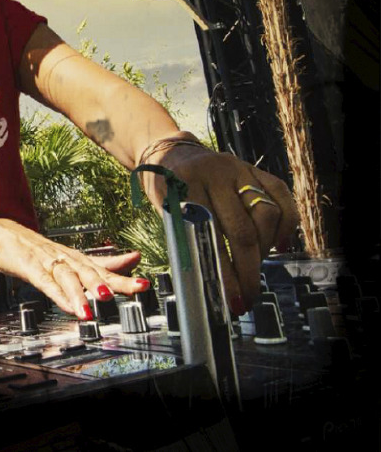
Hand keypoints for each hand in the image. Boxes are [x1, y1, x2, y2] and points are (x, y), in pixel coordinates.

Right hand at [0, 218, 148, 318]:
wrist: (5, 236)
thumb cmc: (41, 251)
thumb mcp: (75, 258)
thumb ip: (104, 264)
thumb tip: (135, 258)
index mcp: (79, 259)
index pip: (105, 269)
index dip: (125, 276)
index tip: (144, 284)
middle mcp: (68, 260)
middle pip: (91, 272)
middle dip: (111, 282)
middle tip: (129, 290)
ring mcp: (49, 264)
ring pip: (69, 278)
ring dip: (82, 292)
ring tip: (95, 307)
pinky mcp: (31, 269)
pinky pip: (46, 284)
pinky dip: (58, 295)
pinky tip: (68, 306)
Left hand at [142, 146, 298, 315]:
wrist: (169, 151)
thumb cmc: (166, 185)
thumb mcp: (165, 208)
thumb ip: (186, 237)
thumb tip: (209, 283)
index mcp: (187, 185)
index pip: (211, 236)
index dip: (224, 273)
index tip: (231, 300)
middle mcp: (217, 174)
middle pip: (243, 230)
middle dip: (248, 271)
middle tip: (248, 296)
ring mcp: (239, 168)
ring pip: (267, 213)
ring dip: (265, 250)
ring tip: (255, 269)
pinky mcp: (253, 167)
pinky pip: (281, 194)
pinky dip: (286, 224)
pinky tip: (279, 246)